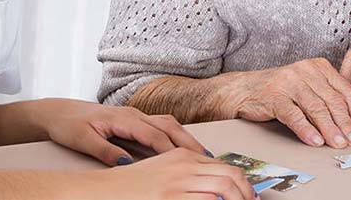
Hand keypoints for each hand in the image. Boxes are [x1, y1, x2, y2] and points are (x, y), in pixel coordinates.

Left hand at [39, 99, 208, 166]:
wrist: (57, 112)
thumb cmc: (68, 124)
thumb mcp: (82, 140)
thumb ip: (105, 151)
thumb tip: (126, 163)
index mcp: (123, 118)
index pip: (155, 135)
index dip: (173, 150)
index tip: (188, 163)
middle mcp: (133, 114)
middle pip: (169, 127)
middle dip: (189, 142)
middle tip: (208, 158)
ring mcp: (135, 116)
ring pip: (168, 125)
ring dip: (186, 138)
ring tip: (203, 154)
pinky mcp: (133, 121)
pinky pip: (161, 127)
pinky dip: (175, 136)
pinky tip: (183, 148)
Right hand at [82, 148, 256, 199]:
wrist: (103, 190)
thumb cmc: (129, 185)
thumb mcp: (161, 170)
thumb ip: (187, 173)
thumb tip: (215, 188)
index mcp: (182, 155)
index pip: (224, 166)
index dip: (242, 183)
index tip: (247, 195)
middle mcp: (184, 165)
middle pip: (231, 175)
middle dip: (246, 193)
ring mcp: (179, 183)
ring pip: (225, 188)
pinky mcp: (172, 198)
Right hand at [228, 58, 350, 148]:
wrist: (243, 89)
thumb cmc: (279, 91)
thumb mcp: (307, 87)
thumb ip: (327, 97)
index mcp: (318, 66)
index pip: (345, 90)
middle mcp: (305, 70)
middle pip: (333, 100)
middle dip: (346, 124)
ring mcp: (289, 82)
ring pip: (316, 108)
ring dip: (330, 129)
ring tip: (337, 143)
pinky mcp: (274, 95)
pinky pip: (295, 115)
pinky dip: (306, 130)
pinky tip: (315, 141)